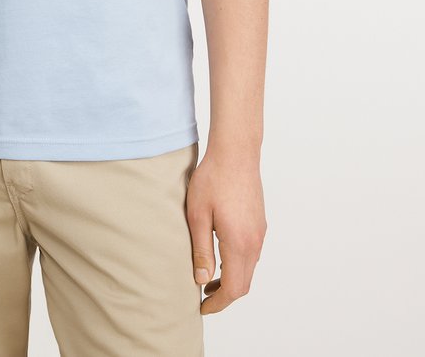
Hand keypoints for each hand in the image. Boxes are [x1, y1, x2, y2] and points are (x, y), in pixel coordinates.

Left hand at [185, 146, 266, 313]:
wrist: (236, 151)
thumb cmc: (213, 178)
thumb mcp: (198, 215)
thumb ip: (201, 250)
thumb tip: (202, 281)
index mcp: (239, 243)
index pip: (234, 288)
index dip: (218, 303)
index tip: (201, 307)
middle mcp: (255, 241)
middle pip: (244, 283)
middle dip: (225, 295)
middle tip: (203, 298)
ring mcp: (260, 231)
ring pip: (249, 268)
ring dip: (231, 279)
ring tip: (208, 278)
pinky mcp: (259, 222)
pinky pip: (251, 253)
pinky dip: (237, 264)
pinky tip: (220, 255)